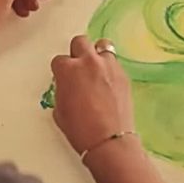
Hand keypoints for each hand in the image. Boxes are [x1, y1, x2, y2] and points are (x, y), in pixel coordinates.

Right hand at [50, 35, 137, 157]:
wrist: (109, 140)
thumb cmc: (80, 129)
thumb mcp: (60, 110)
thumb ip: (62, 90)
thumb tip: (67, 87)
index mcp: (68, 70)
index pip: (59, 60)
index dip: (60, 71)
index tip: (63, 79)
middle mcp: (88, 62)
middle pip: (80, 42)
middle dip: (77, 52)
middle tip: (78, 67)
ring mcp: (108, 66)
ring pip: (102, 45)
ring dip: (97, 54)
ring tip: (97, 68)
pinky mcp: (124, 74)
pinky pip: (115, 62)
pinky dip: (110, 68)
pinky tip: (109, 82)